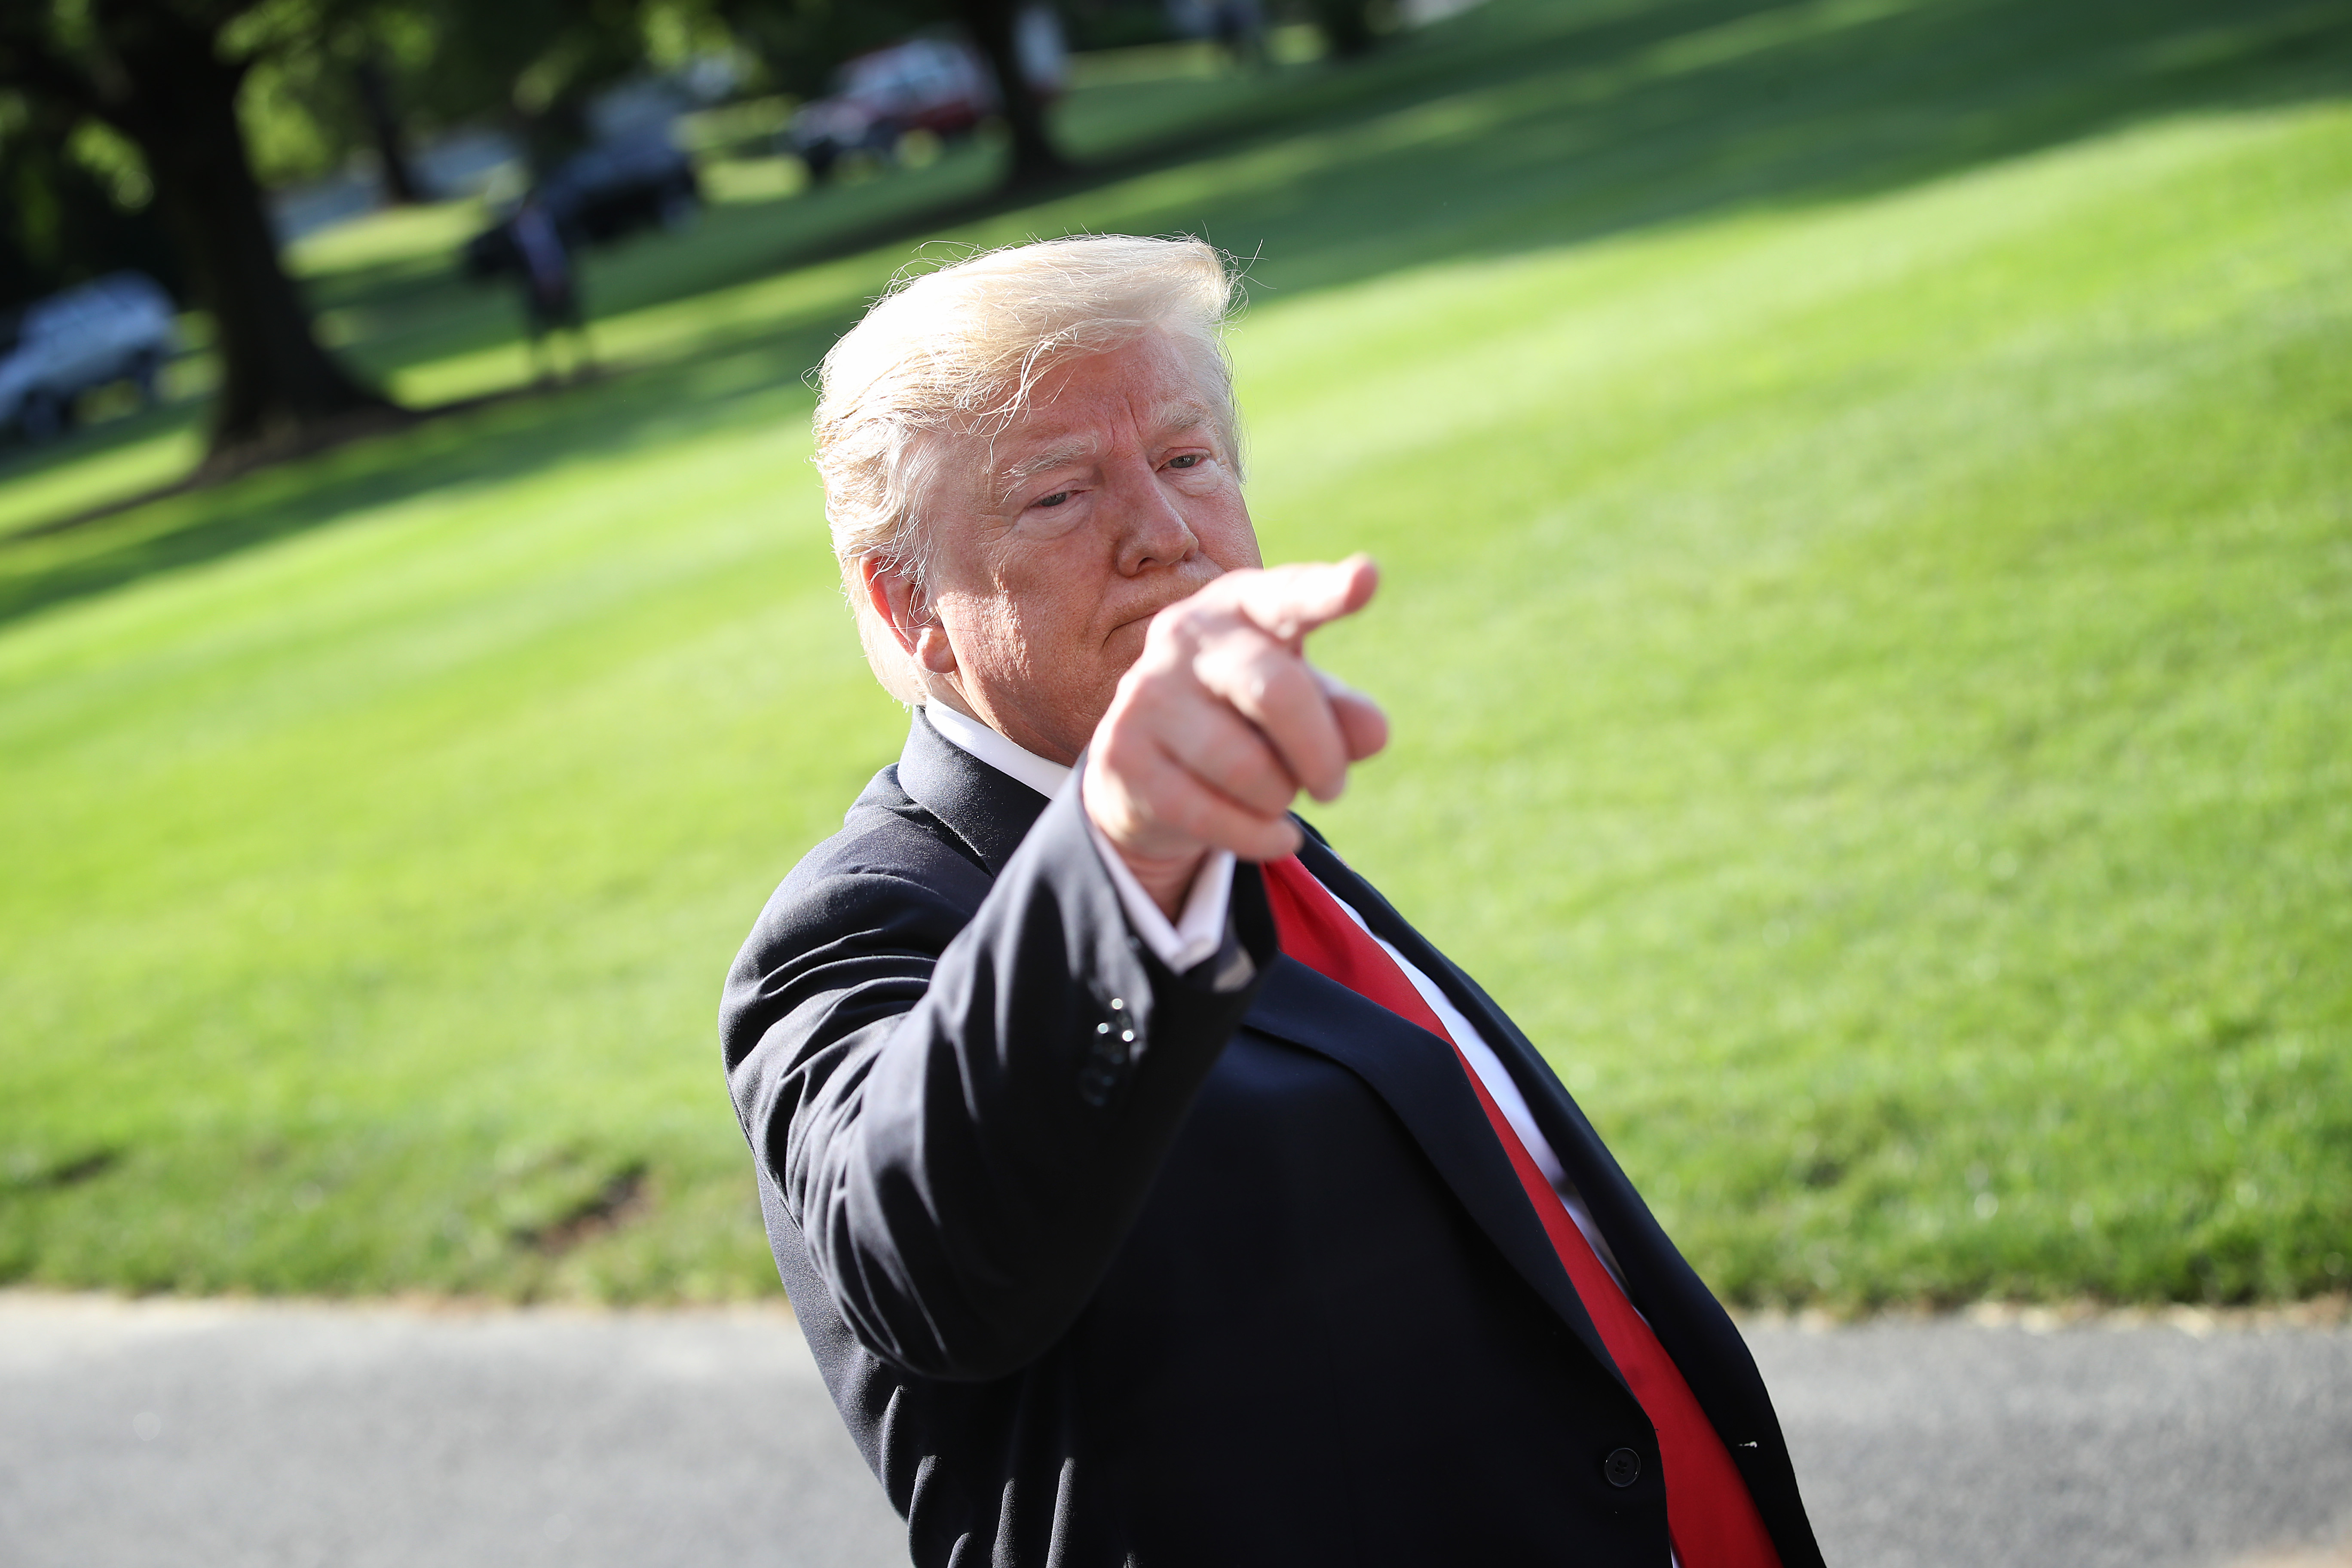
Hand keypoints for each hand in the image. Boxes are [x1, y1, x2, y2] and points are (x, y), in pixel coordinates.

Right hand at [1081, 556, 1388, 916]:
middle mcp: (1184, 635)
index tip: (1367, 577)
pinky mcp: (1120, 754)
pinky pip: (1213, 815)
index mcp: (1239, 605)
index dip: (1327, 592)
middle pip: (1277, 693)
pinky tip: (1271, 834)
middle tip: (1333, 787)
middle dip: (1321, 755)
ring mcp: (1144, 692)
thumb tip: (1373, 732)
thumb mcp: (1301, 709)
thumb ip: (1340, 713)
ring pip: (1247, 767)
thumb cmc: (1242, 721)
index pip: (1287, 596)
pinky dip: (1258, 836)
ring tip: (1274, 796)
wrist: (1143, 772)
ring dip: (1280, 798)